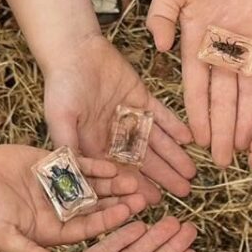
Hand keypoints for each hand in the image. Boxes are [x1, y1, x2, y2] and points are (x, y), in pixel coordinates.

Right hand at [0, 144, 150, 251]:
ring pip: (92, 186)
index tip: (129, 214)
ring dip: (112, 184)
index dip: (108, 221)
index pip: (87, 228)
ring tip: (134, 179)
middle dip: (118, 203)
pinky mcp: (52, 165)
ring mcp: (57, 187)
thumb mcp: (5, 238)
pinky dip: (94, 165)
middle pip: (95, 208)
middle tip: (143, 197)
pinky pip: (78, 166)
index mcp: (51, 230)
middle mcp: (58, 210)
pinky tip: (112, 165)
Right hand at [43, 37, 196, 198]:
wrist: (73, 49)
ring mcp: (129, 117)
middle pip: (142, 161)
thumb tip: (75, 176)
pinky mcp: (140, 98)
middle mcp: (113, 136)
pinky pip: (161, 115)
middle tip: (183, 192)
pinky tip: (189, 138)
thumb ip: (69, 145)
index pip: (118, 172)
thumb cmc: (61, 84)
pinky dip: (175, 126)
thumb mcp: (60, 118)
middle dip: (162, 176)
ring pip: (155, 141)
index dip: (136, 187)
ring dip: (173, 156)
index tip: (153, 201)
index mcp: (93, 145)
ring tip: (191, 173)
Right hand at [148, 0, 251, 166]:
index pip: (196, 89)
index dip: (197, 115)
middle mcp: (224, 53)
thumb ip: (160, 17)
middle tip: (223, 160)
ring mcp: (250, 47)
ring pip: (248, 91)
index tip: (196, 141)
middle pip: (223, 99)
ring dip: (246, 118)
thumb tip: (160, 48)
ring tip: (244, 146)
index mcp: (197, 46)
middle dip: (222, 129)